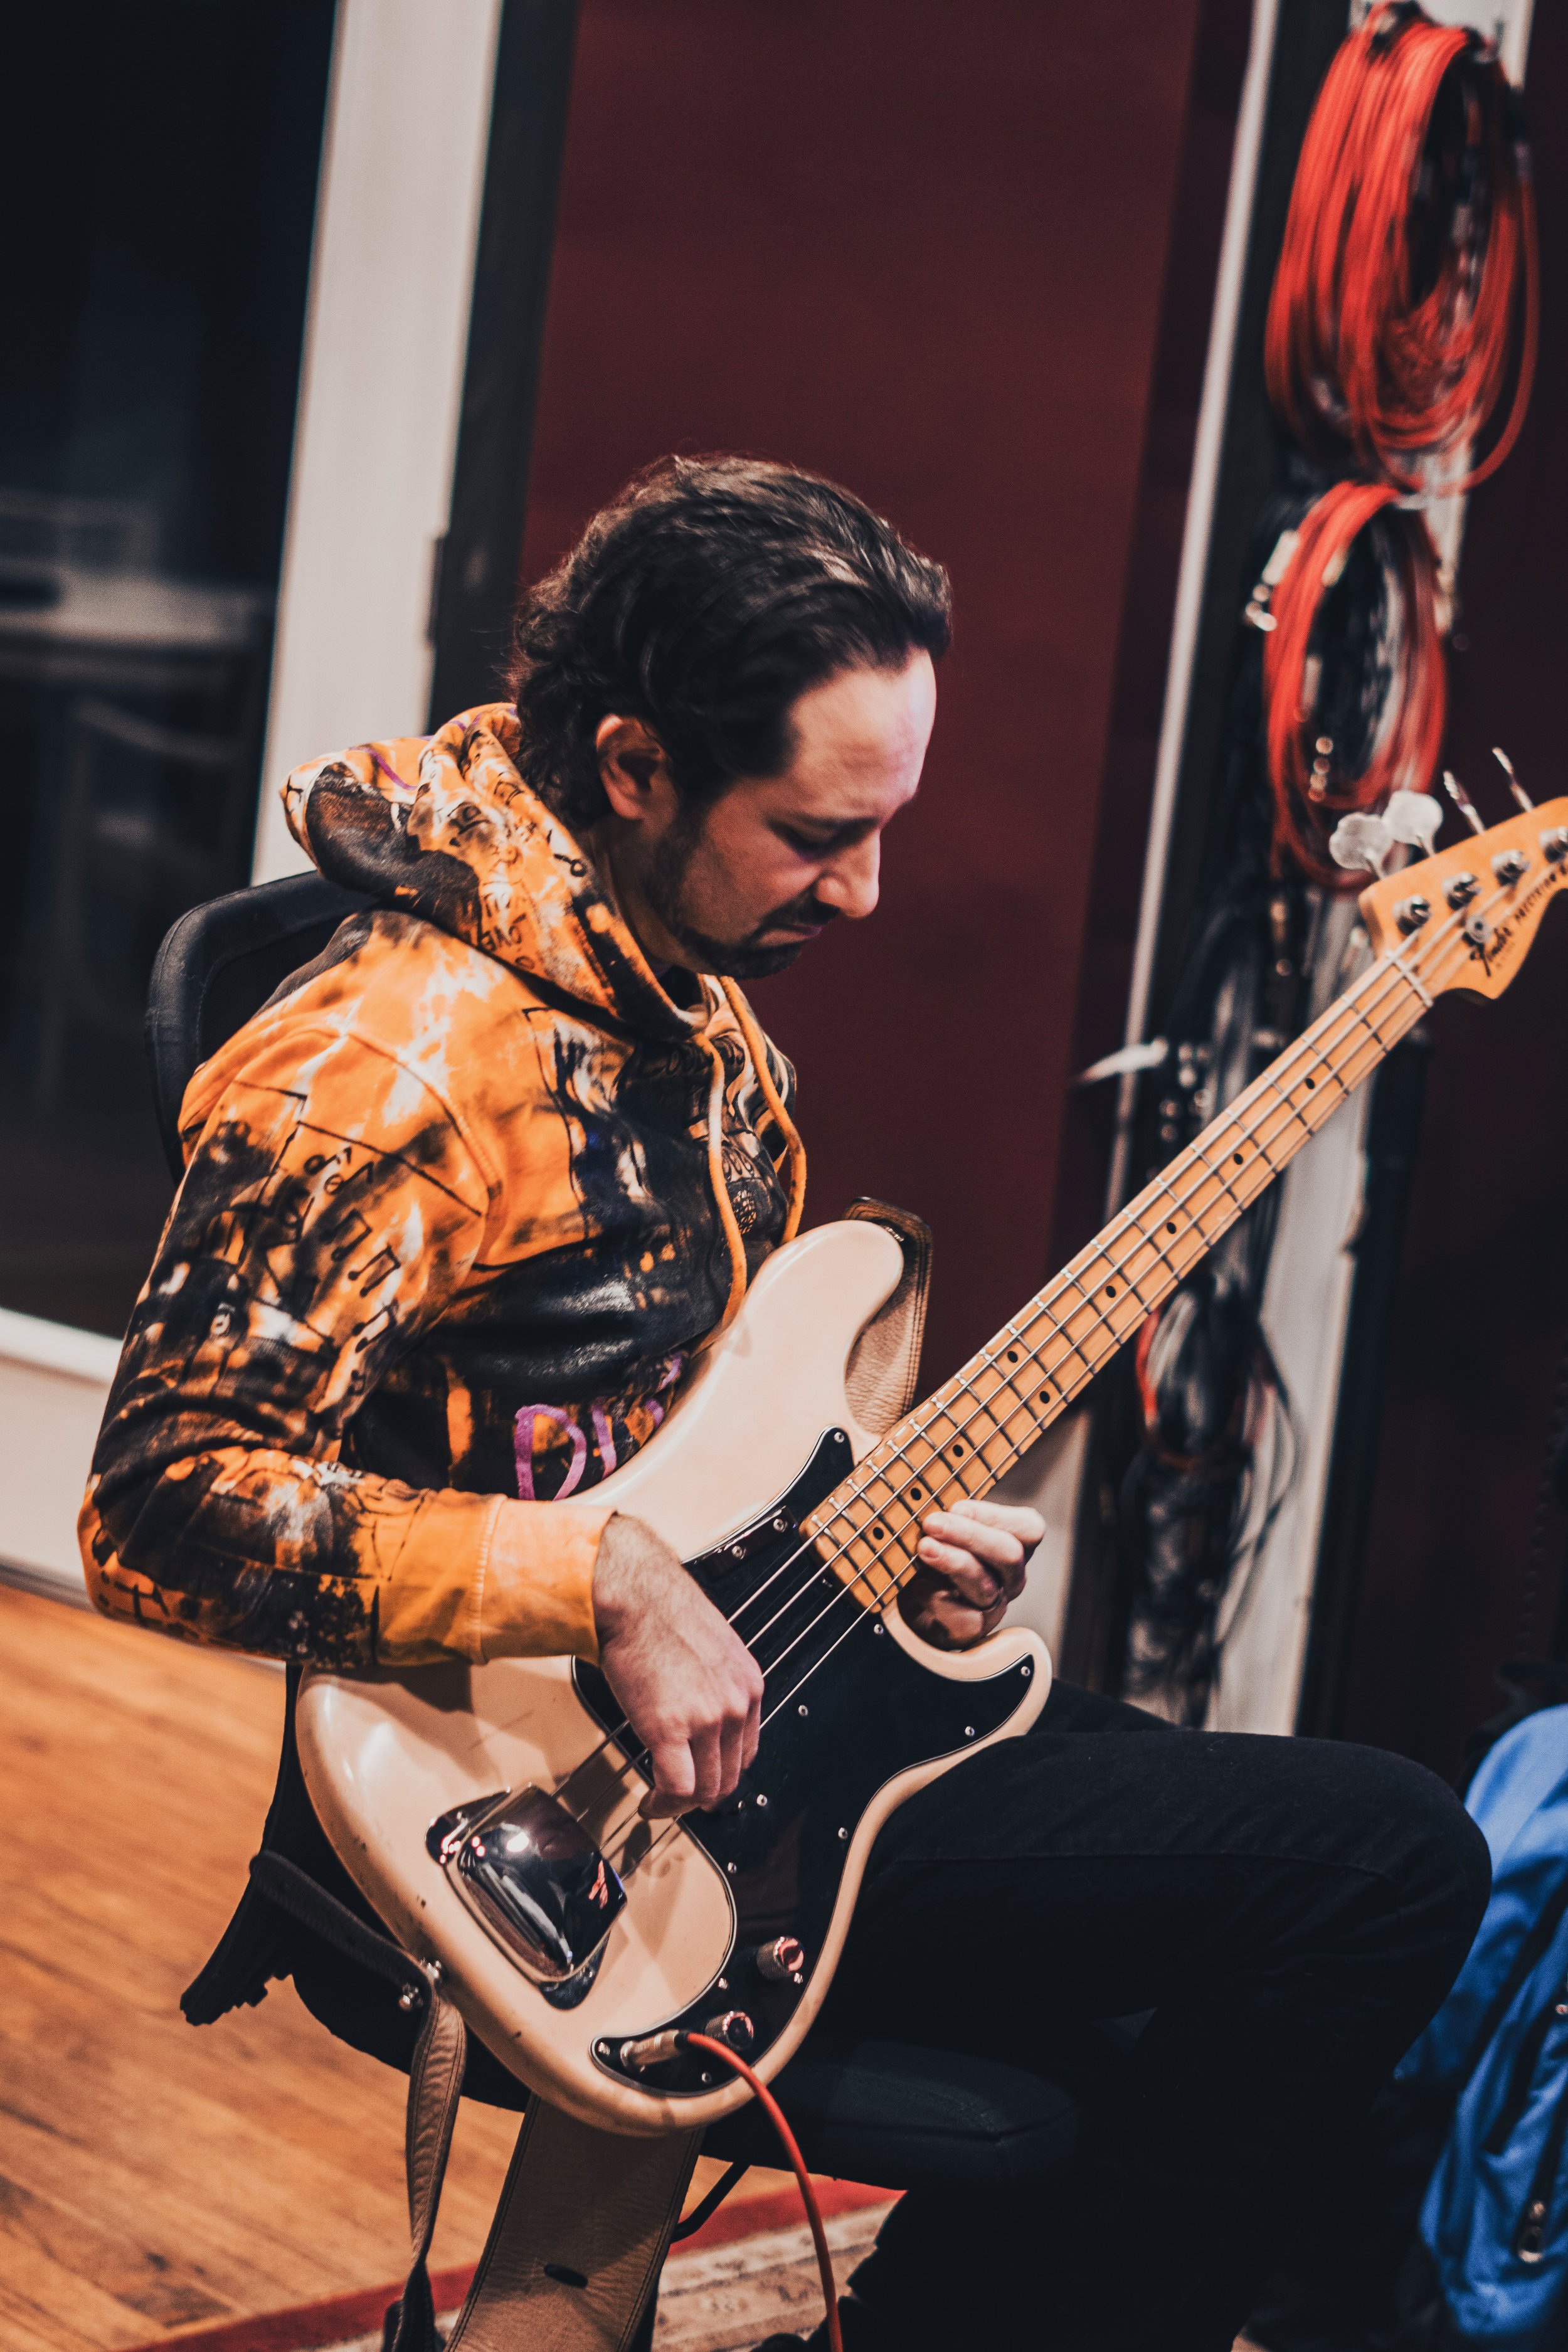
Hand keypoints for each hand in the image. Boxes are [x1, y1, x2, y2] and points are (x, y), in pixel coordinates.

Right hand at [592, 1513, 763, 1818]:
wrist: (633, 1597)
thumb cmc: (658, 1613)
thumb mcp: (709, 1650)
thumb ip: (714, 1685)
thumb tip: (698, 1711)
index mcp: (749, 1685)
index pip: (746, 1752)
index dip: (721, 1774)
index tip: (701, 1782)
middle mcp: (736, 1704)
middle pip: (729, 1778)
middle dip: (701, 1797)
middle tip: (676, 1801)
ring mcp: (708, 1718)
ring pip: (704, 1790)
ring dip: (680, 1806)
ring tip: (659, 1804)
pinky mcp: (672, 1728)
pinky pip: (676, 1788)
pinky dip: (663, 1806)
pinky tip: (650, 1804)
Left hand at [898, 1499, 1043, 1649]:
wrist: (914, 1604)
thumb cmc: (935, 1555)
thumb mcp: (945, 1527)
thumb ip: (948, 1510)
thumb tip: (928, 1491)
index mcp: (1014, 1546)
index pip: (1028, 1528)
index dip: (994, 1515)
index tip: (956, 1506)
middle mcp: (1011, 1578)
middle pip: (1009, 1554)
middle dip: (970, 1534)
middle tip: (933, 1522)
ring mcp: (993, 1606)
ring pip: (984, 1584)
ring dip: (952, 1561)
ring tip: (923, 1547)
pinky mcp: (970, 1630)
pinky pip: (957, 1613)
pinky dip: (932, 1595)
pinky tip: (915, 1585)